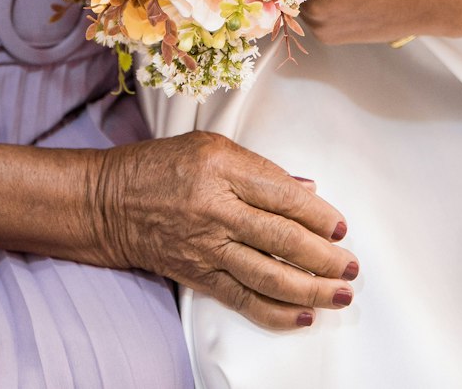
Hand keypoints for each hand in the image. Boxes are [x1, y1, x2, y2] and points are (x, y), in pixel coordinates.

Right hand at [96, 132, 358, 329]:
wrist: (110, 201)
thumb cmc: (161, 165)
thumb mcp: (209, 146)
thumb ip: (259, 168)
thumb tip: (306, 188)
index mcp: (222, 167)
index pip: (282, 194)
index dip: (317, 214)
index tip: (341, 227)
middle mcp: (216, 207)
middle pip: (281, 237)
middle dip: (324, 256)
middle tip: (352, 266)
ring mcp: (206, 245)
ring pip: (268, 273)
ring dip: (310, 288)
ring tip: (340, 294)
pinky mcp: (198, 274)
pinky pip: (242, 298)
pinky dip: (276, 312)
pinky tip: (303, 316)